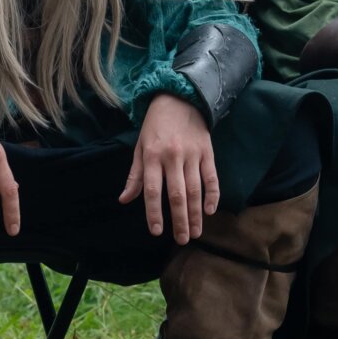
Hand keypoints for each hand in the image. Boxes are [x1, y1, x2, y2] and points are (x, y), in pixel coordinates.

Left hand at [119, 93, 219, 243]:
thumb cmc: (155, 126)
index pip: (152, 190)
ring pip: (195, 190)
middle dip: (180, 220)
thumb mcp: (140, 147)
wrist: (180, 98)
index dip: (154, 213)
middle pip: (177, 194)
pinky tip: (210, 210)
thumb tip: (125, 200)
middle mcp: (172, 157)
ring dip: (196, 214)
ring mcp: (192, 155)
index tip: (157, 232)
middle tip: (183, 240)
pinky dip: (212, 195)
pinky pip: (211, 177)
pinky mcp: (207, 152)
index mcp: (152, 156)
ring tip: (196, 232)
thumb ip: (135, 175)